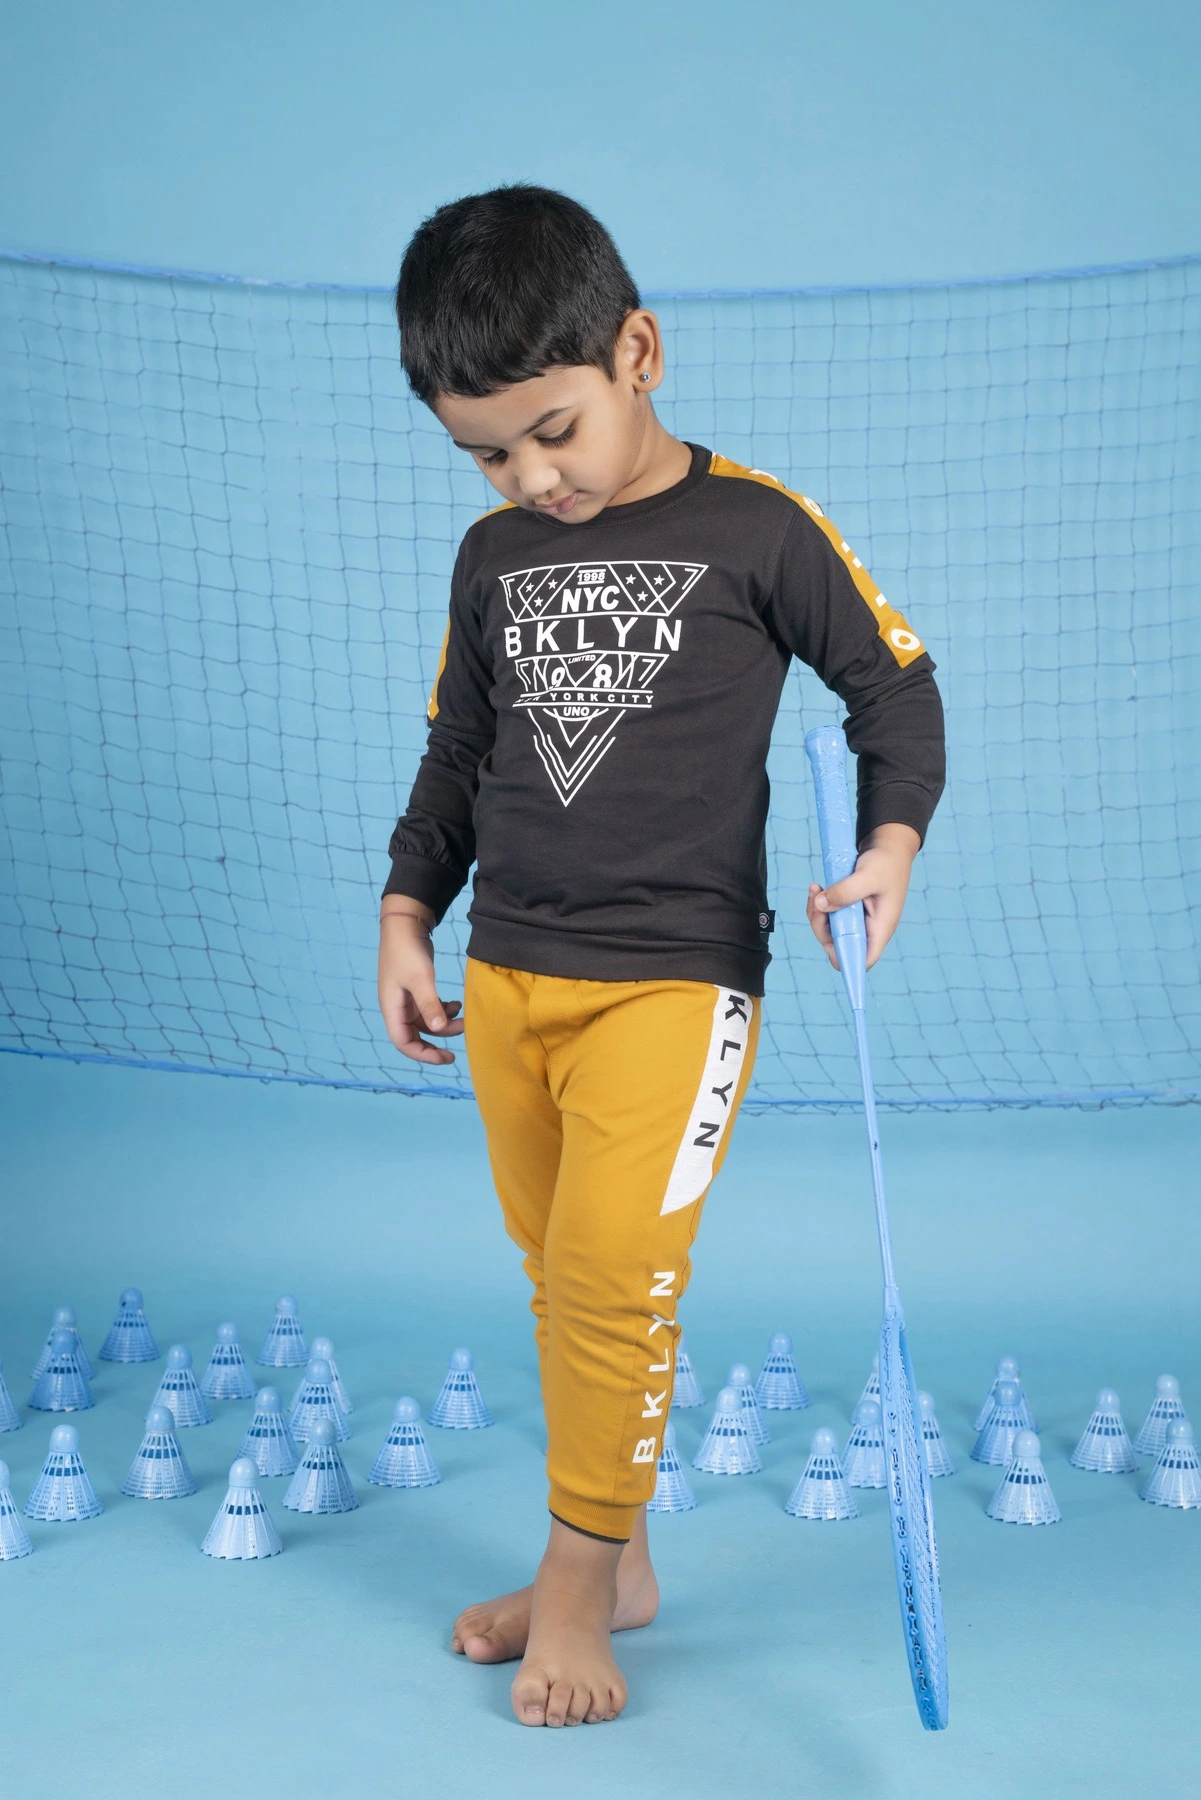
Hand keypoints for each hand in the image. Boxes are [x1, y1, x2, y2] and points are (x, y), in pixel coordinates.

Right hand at [377, 903, 464, 1064]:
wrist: (405, 923)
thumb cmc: (408, 951)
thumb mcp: (420, 978)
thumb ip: (429, 1005)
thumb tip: (439, 1030)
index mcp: (392, 1009)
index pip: (404, 1042)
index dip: (423, 1055)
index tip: (446, 1057)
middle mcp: (397, 1007)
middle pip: (415, 1036)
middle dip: (437, 1042)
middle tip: (458, 1048)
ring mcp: (406, 998)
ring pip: (426, 1022)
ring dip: (444, 1023)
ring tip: (463, 1017)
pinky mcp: (416, 988)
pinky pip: (429, 1008)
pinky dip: (443, 1010)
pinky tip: (456, 1004)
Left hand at [807, 822, 920, 970]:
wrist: (889, 846)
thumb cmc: (886, 862)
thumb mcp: (866, 875)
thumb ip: (844, 892)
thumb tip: (819, 905)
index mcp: (880, 928)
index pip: (863, 960)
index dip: (845, 959)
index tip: (827, 942)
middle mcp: (869, 929)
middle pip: (838, 946)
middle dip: (821, 926)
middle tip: (816, 899)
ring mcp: (858, 920)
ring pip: (829, 931)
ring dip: (817, 913)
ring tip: (815, 888)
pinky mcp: (848, 910)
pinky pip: (828, 915)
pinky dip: (820, 904)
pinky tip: (818, 887)